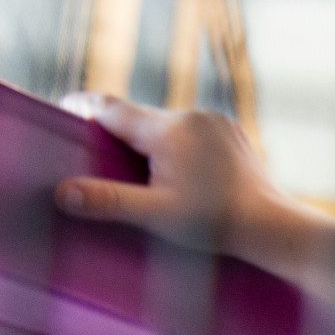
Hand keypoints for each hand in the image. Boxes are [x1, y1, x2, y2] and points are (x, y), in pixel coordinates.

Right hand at [54, 95, 304, 258]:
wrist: (273, 227)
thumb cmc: (215, 225)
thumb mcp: (156, 215)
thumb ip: (109, 201)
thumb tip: (62, 192)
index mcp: (168, 130)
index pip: (111, 108)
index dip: (85, 108)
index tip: (65, 107)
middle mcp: (193, 116)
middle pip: (140, 118)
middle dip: (120, 133)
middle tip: (100, 154)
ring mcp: (217, 123)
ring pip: (168, 125)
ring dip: (153, 142)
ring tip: (144, 170)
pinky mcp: (233, 134)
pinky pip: (194, 133)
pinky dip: (180, 147)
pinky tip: (180, 172)